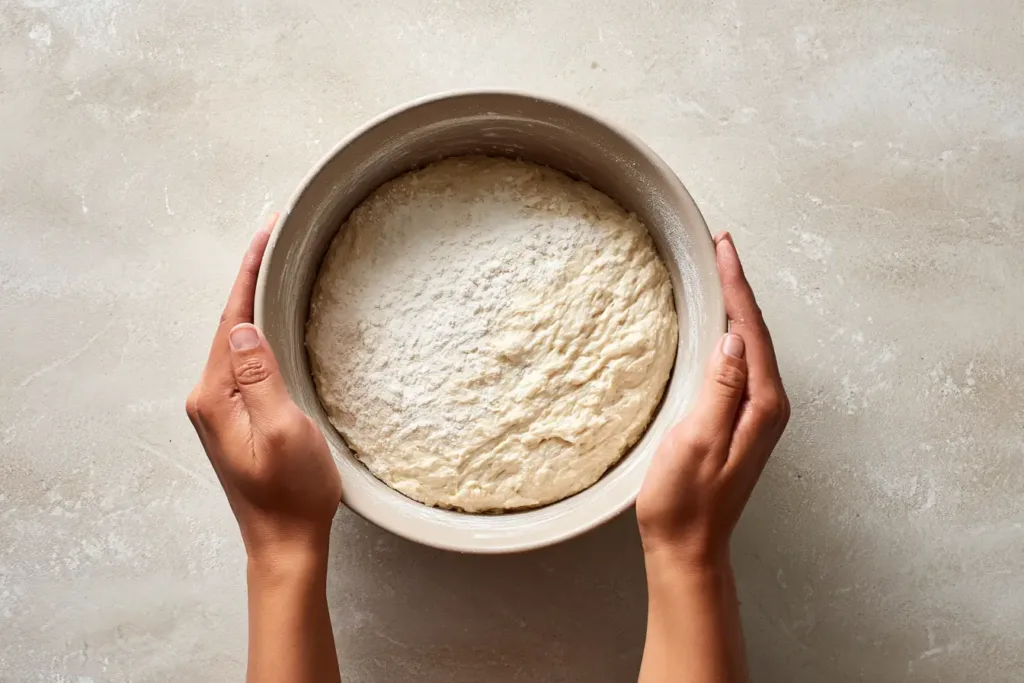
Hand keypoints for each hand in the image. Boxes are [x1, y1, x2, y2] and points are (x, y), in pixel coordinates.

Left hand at [185, 214, 342, 564]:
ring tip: (275, 266)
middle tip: (275, 237)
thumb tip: (241, 329)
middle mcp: (209, 398)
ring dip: (254, 303)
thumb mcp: (283, 430)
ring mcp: (220, 409)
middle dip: (250, 278)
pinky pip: (245, 361)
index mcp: (216, 396)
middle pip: (229, 324)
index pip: (231, 319)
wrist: (285, 542)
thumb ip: (259, 377)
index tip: (267, 233)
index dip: (249, 273)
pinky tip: (272, 322)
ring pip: (237, 341)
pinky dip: (258, 332)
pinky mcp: (235, 417)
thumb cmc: (292, 494)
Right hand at [637, 232, 789, 566]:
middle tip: (721, 246)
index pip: (752, 331)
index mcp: (762, 405)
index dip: (737, 286)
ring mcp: (755, 414)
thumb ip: (720, 389)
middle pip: (757, 332)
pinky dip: (728, 334)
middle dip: (739, 287)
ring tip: (719, 272)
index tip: (724, 247)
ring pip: (749, 346)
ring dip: (735, 308)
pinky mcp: (739, 420)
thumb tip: (734, 339)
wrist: (688, 547)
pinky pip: (739, 364)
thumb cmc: (685, 502)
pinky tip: (716, 326)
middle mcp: (768, 405)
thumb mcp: (697, 441)